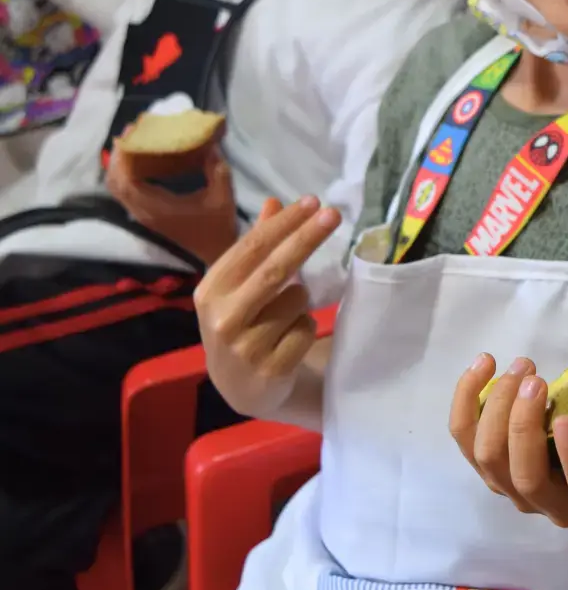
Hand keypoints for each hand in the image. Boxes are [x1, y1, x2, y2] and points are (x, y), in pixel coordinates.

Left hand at [106, 139, 237, 263]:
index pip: (126, 181)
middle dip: (118, 155)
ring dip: (120, 163)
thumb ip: (216, 168)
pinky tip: (139, 156)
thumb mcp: (223, 196)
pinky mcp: (145, 213)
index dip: (123, 156)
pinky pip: (125, 190)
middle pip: (114, 182)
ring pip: (116, 186)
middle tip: (132, 131)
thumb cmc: (218, 225)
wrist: (216, 251)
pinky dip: (125, 172)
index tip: (132, 133)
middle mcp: (142, 211)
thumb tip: (209, 144)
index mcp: (156, 208)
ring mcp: (142, 214)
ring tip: (133, 140)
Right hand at [193, 196, 340, 419]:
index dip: (284, 223)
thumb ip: (256, 246)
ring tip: (283, 318)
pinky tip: (287, 341)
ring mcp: (244, 347)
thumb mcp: (240, 286)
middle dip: (306, 238)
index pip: (251, 247)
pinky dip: (305, 328)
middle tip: (334, 214)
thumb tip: (274, 202)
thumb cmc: (243, 324)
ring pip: (297, 300)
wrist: (242, 388)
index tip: (313, 202)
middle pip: (274, 269)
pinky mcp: (269, 369)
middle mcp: (222, 318)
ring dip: (302, 301)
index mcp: (210, 291)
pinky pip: (306, 329)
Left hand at [450, 355, 567, 529]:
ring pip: (489, 462)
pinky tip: (482, 366)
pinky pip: (466, 441)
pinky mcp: (491, 467)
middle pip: (524, 476)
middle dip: (522, 426)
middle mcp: (550, 502)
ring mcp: (515, 489)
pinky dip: (467, 404)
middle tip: (535, 377)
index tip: (566, 414)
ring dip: (494, 411)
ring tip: (518, 366)